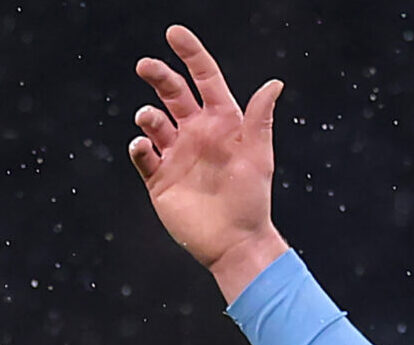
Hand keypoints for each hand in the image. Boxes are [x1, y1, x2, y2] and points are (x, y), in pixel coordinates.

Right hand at [130, 25, 287, 302]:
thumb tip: (274, 83)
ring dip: (148, 114)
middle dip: (159, 75)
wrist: (236, 242)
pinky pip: (142, 153)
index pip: (205, 81)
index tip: (174, 33)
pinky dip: (139, 145)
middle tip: (146, 66)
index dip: (191, 55)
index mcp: (223, 124)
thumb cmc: (252, 200)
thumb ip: (260, 119)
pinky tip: (145, 146)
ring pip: (153, 120)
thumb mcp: (258, 157)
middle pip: (172, 93)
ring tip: (151, 121)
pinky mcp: (159, 177)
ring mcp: (177, 154)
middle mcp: (198, 134)